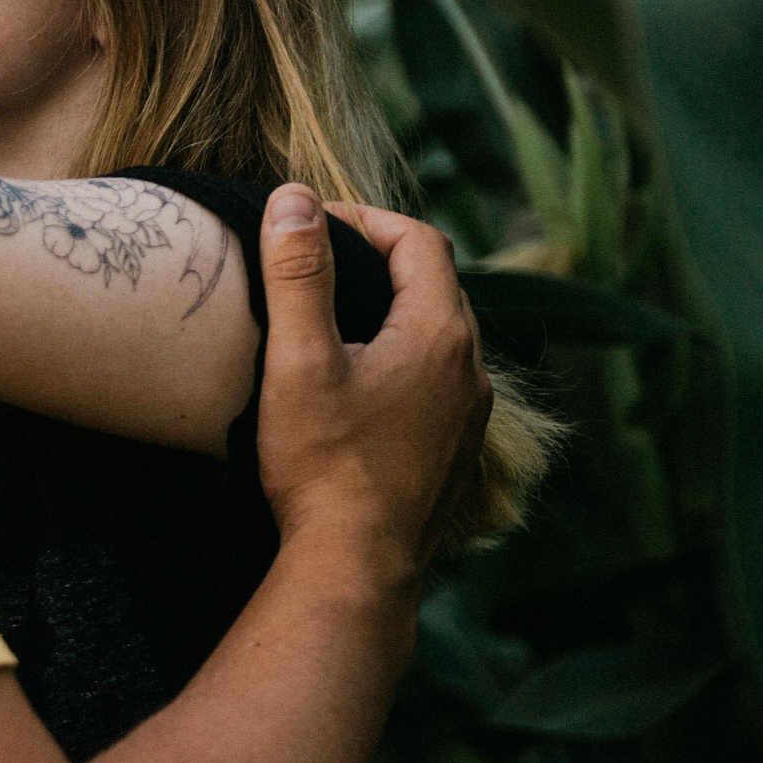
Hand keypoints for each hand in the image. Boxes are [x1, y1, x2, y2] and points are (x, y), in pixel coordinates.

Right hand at [254, 186, 491, 585]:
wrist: (356, 566)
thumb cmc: (324, 465)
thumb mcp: (299, 361)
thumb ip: (298, 274)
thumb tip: (293, 197)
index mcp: (439, 333)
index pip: (418, 241)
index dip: (365, 220)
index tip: (313, 224)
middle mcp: (469, 369)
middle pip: (435, 285)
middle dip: (381, 261)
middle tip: (319, 263)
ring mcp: (468, 416)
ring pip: (439, 337)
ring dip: (395, 314)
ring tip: (336, 320)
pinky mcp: (454, 454)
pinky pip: (437, 384)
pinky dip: (403, 363)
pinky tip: (361, 388)